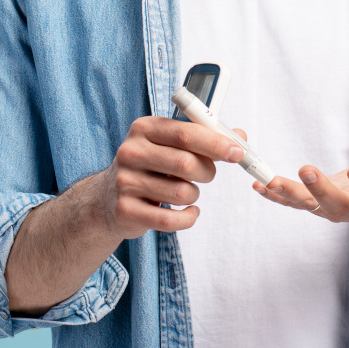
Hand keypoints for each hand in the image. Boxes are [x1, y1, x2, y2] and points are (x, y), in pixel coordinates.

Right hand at [89, 116, 244, 239]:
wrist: (107, 199)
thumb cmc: (151, 166)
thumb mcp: (170, 144)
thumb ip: (204, 138)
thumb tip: (240, 138)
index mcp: (144, 128)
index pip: (186, 133)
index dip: (216, 143)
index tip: (237, 152)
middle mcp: (130, 152)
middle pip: (186, 163)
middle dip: (208, 172)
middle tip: (208, 174)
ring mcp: (125, 182)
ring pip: (181, 192)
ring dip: (194, 194)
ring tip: (186, 191)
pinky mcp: (126, 210)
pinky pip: (170, 219)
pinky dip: (188, 218)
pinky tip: (187, 211)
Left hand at [253, 120, 348, 224]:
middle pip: (337, 205)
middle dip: (320, 190)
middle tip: (306, 170)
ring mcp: (335, 206)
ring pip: (311, 206)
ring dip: (289, 194)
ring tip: (269, 182)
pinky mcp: (319, 201)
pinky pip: (295, 202)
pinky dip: (276, 196)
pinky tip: (259, 185)